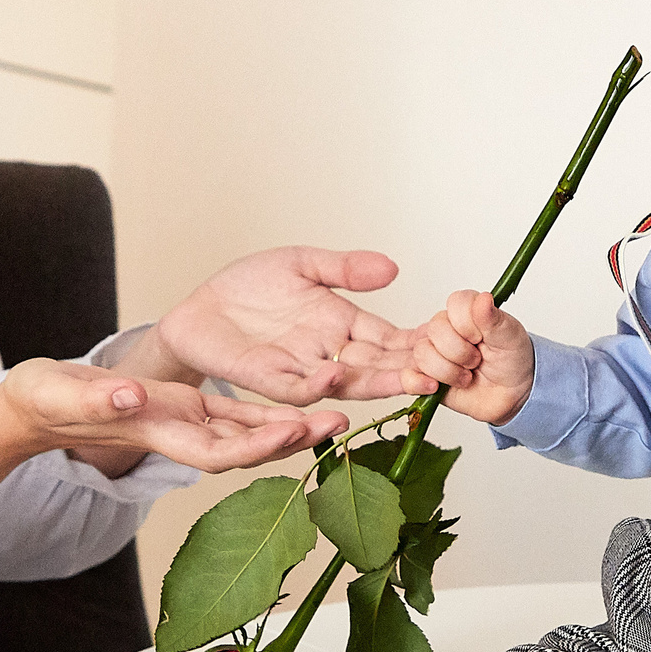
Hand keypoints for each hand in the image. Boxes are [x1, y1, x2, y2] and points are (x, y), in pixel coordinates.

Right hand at [0, 358, 343, 472]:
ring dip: (291, 425)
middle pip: (246, 447)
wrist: (35, 404)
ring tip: (337, 413)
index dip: (256, 446)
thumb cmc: (43, 401)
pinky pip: (236, 413)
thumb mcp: (63, 395)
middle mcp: (180, 436)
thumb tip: (132, 394)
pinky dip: (268, 409)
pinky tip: (301, 401)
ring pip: (248, 431)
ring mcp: (186, 424)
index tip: (292, 431)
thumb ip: (98, 399)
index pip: (216, 452)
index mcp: (156, 436)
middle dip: (292, 439)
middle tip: (339, 422)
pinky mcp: (187, 407)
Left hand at [153, 248, 416, 403]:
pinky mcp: (268, 377)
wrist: (200, 308)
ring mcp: (301, 368)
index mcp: (342, 324)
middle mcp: (328, 352)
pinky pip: (296, 387)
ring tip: (408, 380)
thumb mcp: (302, 264)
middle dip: (408, 370)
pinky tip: (335, 375)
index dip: (417, 343)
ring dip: (377, 384)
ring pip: (346, 382)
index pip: (389, 339)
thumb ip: (345, 268)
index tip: (450, 342)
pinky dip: (317, 384)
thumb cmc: (249, 287)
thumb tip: (393, 269)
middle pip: (376, 365)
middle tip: (442, 373)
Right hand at [408, 290, 533, 424]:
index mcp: (467, 313)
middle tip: (477, 361)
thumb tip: (484, 298)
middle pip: (435, 329)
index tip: (482, 337)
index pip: (455, 303)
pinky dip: (419, 382)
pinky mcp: (424, 376)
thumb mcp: (511, 338)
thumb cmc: (512, 361)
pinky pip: (407, 375)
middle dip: (460, 352)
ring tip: (466, 377)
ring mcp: (434, 352)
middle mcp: (447, 329)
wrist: (512, 396)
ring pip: (422, 353)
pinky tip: (437, 387)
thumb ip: (494, 319)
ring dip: (448, 372)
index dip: (467, 324)